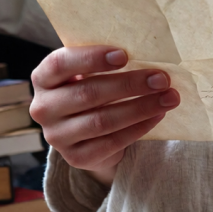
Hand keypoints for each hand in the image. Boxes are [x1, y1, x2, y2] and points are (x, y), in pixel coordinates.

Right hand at [30, 46, 179, 185]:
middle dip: (130, 85)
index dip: (91, 58)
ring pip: (102, 121)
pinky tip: (158, 116)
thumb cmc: (92, 89)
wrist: (86, 133)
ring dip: (140, 108)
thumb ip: (105, 62)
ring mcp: (57, 136)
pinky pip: (112, 142)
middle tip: (161, 79)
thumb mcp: (89, 73)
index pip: (60, 64)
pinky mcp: (76, 158)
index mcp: (44, 78)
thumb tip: (147, 53)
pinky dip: (138, 128)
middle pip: (88, 94)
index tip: (124, 55)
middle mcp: (43, 108)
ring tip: (168, 98)